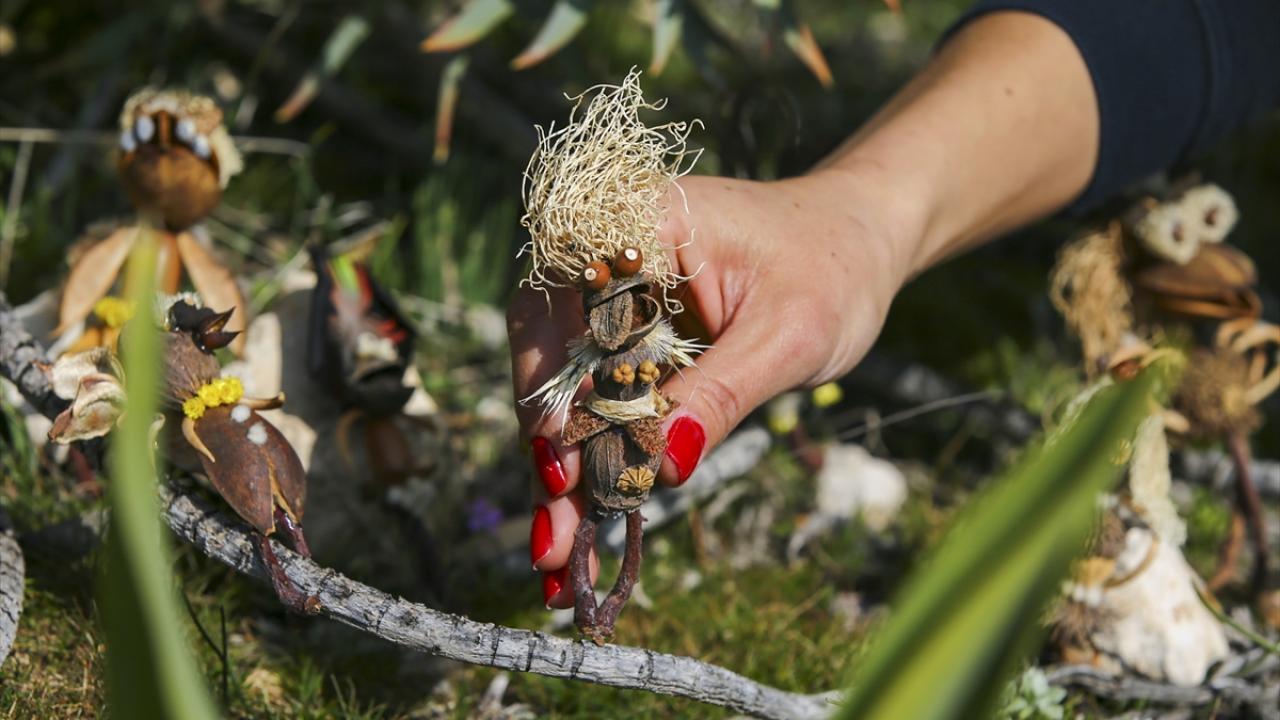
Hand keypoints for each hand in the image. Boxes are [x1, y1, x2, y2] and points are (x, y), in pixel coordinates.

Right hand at [507, 171, 912, 606]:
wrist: (858, 241)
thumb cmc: (834, 269)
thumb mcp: (790, 335)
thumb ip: (722, 394)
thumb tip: (662, 468)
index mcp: (641, 222)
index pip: (571, 308)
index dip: (555, 388)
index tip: (563, 464)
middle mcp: (607, 251)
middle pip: (549, 350)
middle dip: (550, 447)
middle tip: (553, 536)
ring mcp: (611, 293)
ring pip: (561, 381)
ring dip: (561, 464)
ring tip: (558, 549)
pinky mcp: (625, 332)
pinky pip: (594, 391)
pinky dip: (590, 453)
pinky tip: (582, 519)